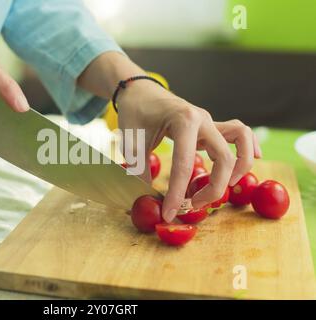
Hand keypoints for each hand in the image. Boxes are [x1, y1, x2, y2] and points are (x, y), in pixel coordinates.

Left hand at [117, 80, 260, 221]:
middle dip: (214, 187)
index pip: (184, 164)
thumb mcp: (130, 141)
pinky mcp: (211, 126)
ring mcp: (209, 121)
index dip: (177, 193)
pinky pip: (239, 134)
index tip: (169, 213)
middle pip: (224, 156)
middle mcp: (202, 119)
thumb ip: (139, 169)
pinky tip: (253, 160)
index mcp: (182, 120)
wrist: (139, 90)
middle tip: (194, 205)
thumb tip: (148, 198)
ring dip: (239, 166)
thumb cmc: (134, 112)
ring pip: (242, 140)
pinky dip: (248, 148)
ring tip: (225, 186)